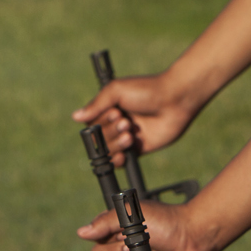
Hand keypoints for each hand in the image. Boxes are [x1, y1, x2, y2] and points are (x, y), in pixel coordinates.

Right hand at [72, 72, 199, 159]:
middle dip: (111, 131)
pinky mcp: (139, 149)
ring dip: (116, 143)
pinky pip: (122, 160)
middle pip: (100, 138)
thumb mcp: (117, 91)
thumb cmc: (146, 90)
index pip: (92, 123)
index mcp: (109, 107)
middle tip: (126, 121)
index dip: (100, 123)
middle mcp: (116, 122)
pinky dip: (119, 160)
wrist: (174, 101)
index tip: (114, 113)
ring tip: (130, 134)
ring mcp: (127, 136)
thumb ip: (96, 104)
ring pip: (109, 149)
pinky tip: (124, 155)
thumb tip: (76, 116)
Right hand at [78, 197, 208, 250]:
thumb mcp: (135, 216)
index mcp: (115, 230)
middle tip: (133, 249)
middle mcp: (119, 247)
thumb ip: (106, 222)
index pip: (96, 244)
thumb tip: (81, 233)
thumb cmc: (166, 222)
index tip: (124, 239)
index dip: (108, 244)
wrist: (192, 239)